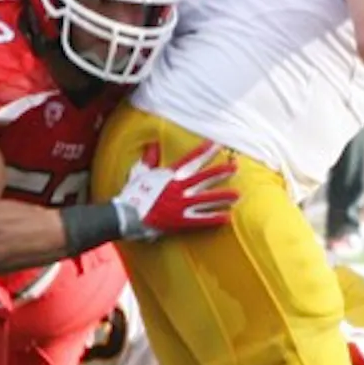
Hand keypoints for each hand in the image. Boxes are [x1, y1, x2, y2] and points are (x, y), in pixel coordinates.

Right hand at [113, 140, 238, 241]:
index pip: (191, 160)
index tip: (217, 144)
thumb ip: (149, 159)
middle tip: (235, 166)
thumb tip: (153, 144)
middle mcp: (178, 188)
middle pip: (204, 177)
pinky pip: (201, 219)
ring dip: (222, 196)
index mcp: (169, 175)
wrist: (126, 215)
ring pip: (206, 198)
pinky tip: (227, 217)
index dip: (205, 151)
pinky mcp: (180, 220)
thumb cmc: (132, 194)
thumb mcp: (140, 173)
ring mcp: (180, 204)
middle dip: (220, 171)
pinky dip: (214, 218)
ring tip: (238, 194)